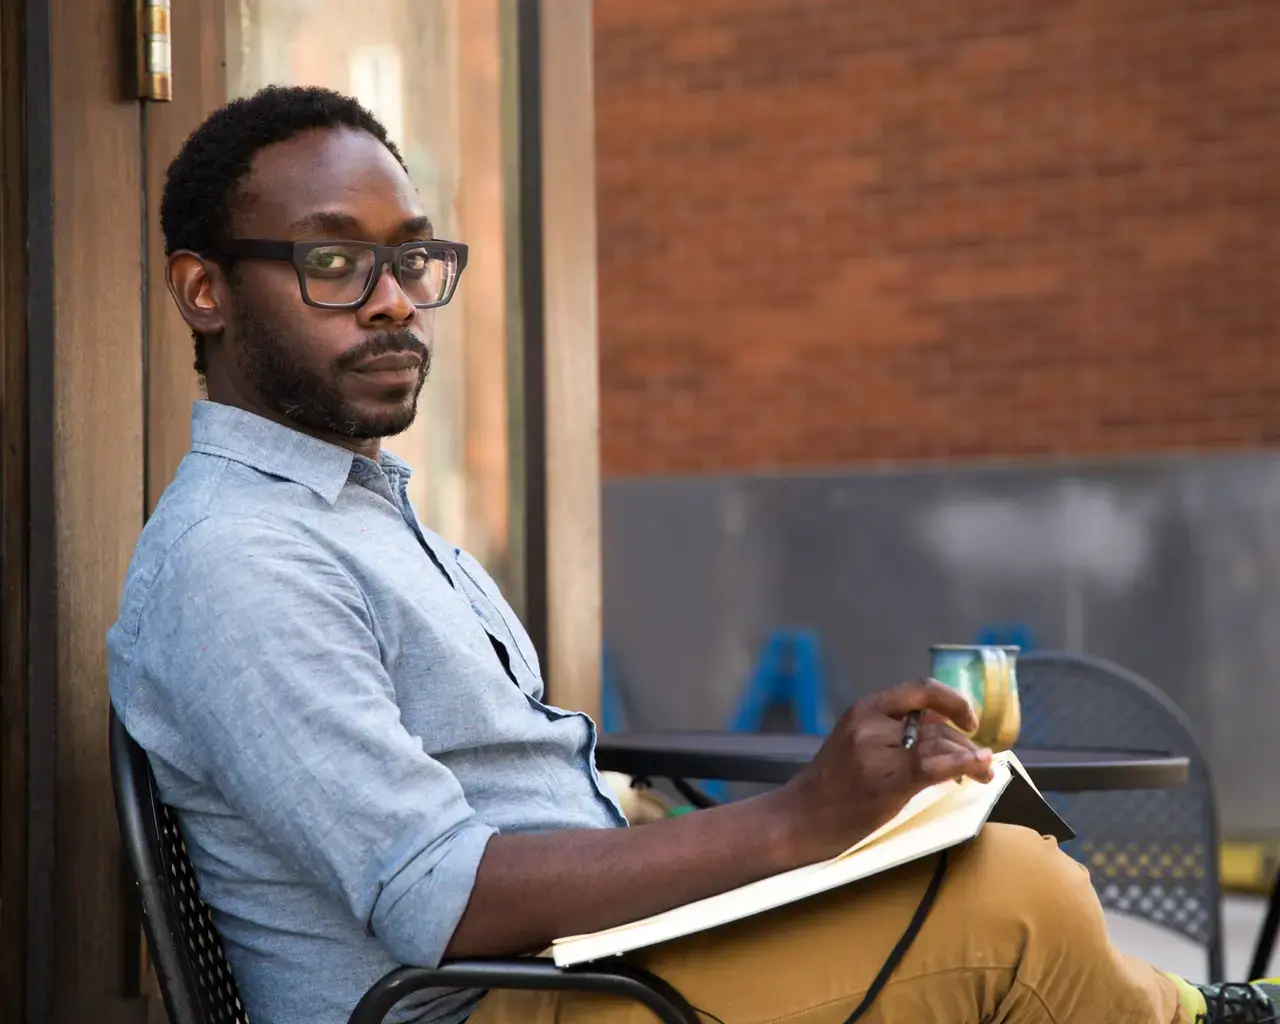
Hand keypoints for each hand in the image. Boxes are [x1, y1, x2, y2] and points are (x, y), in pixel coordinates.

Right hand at [775, 678, 994, 864]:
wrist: (800, 818)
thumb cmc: (831, 786)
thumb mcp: (855, 742)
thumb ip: (894, 730)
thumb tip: (944, 727)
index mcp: (863, 709)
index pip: (920, 689)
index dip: (953, 700)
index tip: (970, 719)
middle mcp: (871, 724)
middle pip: (936, 724)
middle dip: (966, 742)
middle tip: (982, 760)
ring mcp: (877, 752)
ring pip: (940, 745)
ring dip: (970, 758)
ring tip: (983, 773)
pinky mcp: (887, 781)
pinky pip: (934, 766)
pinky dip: (964, 765)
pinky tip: (980, 767)